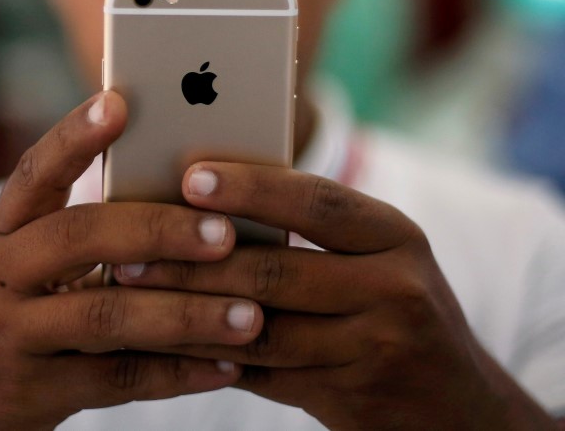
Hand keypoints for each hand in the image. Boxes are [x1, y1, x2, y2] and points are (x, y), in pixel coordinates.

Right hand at [0, 93, 263, 430]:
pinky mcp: (32, 390)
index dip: (74, 136)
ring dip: (186, 314)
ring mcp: (8, 334)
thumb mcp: (33, 264)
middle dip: (158, 230)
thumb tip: (193, 201)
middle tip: (225, 234)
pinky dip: (178, 373)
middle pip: (78, 237)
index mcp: (3, 231)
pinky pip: (117, 379)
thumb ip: (90, 234)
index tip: (120, 103)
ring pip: (106, 315)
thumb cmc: (20, 314)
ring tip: (250, 315)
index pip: (35, 172)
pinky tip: (226, 367)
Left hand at [114, 162, 558, 429]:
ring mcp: (375, 348)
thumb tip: (208, 197)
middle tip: (126, 248)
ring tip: (129, 291)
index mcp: (395, 234)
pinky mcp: (348, 397)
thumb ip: (313, 228)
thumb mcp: (378, 255)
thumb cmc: (397, 307)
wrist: (456, 405)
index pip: (316, 201)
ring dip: (185, 312)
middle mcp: (394, 287)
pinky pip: (261, 375)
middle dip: (192, 260)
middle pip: (277, 270)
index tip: (190, 176)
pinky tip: (163, 341)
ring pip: (259, 328)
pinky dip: (208, 356)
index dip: (251, 188)